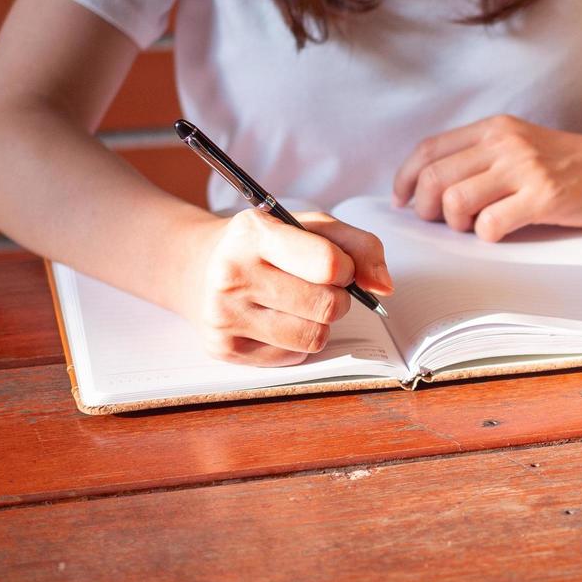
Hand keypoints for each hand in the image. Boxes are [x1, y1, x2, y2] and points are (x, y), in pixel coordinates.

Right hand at [182, 209, 393, 365]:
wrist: (196, 266)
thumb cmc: (264, 245)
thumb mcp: (309, 225)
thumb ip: (358, 245)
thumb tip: (384, 287)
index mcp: (255, 234)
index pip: (328, 264)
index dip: (347, 269)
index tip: (338, 267)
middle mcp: (232, 275)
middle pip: (328, 306)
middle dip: (337, 298)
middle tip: (317, 286)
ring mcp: (224, 316)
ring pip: (315, 337)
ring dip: (319, 323)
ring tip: (297, 303)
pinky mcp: (224, 349)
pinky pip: (294, 356)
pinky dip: (297, 341)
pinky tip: (275, 319)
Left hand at [392, 115, 581, 240]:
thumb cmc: (575, 166)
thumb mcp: (524, 146)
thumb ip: (483, 157)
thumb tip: (433, 187)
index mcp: (495, 128)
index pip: (429, 149)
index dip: (406, 179)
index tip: (403, 201)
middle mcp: (506, 142)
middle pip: (435, 178)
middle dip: (426, 208)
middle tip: (443, 222)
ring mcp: (525, 168)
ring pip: (456, 201)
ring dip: (456, 224)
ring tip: (474, 227)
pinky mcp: (544, 196)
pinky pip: (491, 224)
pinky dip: (487, 236)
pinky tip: (502, 232)